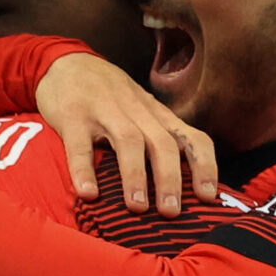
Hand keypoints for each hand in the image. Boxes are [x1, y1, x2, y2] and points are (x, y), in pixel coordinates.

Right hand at [33, 52, 218, 215]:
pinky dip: (84, 169)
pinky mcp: (73, 115)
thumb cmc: (110, 97)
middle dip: (171, 178)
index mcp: (157, 116)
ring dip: (135, 175)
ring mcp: (105, 111)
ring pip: (128, 141)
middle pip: (163, 143)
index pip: (192, 138)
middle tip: (172, 212)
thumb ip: (158, 140)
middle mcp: (137, 112)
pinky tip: (88, 193)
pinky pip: (79, 144)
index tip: (208, 197)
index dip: (204, 166)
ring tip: (137, 207)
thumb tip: (182, 191)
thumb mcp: (142, 112)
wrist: (67, 62)